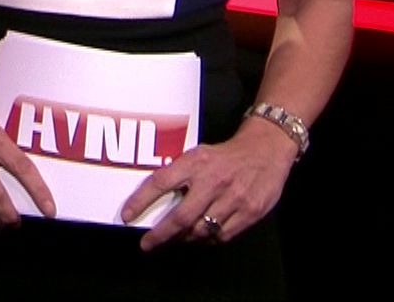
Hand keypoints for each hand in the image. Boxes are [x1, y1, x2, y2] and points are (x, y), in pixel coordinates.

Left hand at [120, 121, 297, 249]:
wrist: (266, 150)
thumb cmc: (225, 155)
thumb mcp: (197, 155)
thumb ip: (178, 174)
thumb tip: (152, 199)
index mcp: (195, 163)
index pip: (160, 182)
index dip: (140, 201)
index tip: (127, 216)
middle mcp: (213, 181)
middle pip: (181, 216)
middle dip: (161, 234)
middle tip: (147, 243)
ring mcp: (233, 198)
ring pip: (202, 230)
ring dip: (184, 238)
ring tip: (176, 238)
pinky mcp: (250, 212)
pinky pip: (223, 235)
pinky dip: (209, 238)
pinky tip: (202, 234)